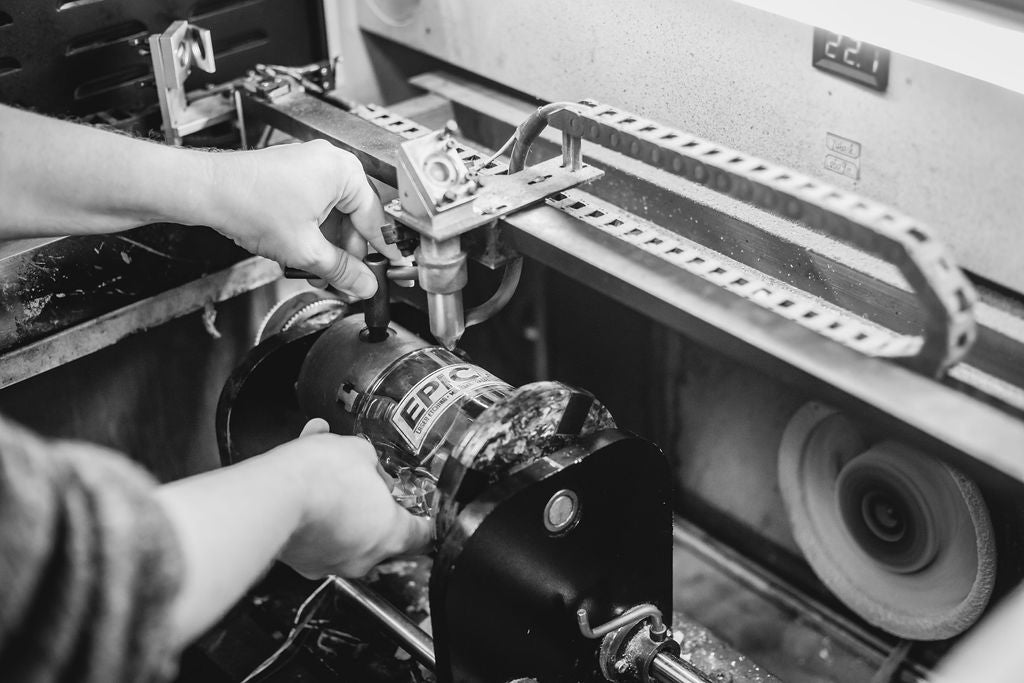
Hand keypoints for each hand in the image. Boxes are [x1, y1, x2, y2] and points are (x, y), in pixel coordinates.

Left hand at [204, 140, 403, 297]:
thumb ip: (342, 271)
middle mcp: (331, 162)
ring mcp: (311, 167)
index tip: (385, 269)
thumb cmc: (249, 202)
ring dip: (329, 247)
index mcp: (344, 171)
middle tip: (346, 280)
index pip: (375, 217)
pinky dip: (314, 233)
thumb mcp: (306, 249)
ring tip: (319, 273)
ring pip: (334, 216)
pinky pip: (316, 208)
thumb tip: (363, 284)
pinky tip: (305, 256)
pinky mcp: (293, 175)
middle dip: (348, 253)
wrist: (208, 192)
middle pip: (356, 217)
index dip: (380, 250)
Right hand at [277, 419, 431, 577]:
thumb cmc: (322, 476)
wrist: (272, 495)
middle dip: (375, 507)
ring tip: (326, 473)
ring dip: (341, 506)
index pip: (423, 536)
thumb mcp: (361, 453)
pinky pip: (315, 535)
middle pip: (381, 534)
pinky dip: (314, 512)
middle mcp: (363, 558)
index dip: (425, 520)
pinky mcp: (301, 562)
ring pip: (345, 533)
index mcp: (391, 534)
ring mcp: (330, 563)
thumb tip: (368, 470)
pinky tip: (304, 484)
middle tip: (369, 484)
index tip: (423, 511)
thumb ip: (372, 467)